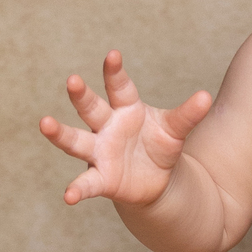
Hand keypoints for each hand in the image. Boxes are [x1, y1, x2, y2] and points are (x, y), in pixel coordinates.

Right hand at [39, 50, 211, 206]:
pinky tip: (68, 197)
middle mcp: (106, 126)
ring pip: (76, 140)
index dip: (114, 71)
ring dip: (59, 134)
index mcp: (126, 108)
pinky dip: (77, 190)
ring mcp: (99, 152)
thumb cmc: (160, 144)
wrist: (156, 178)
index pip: (119, 86)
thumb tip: (207, 97)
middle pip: (91, 108)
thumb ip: (188, 114)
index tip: (113, 55)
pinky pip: (86, 184)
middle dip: (81, 95)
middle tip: (72, 80)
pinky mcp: (101, 178)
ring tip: (44, 123)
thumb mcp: (175, 129)